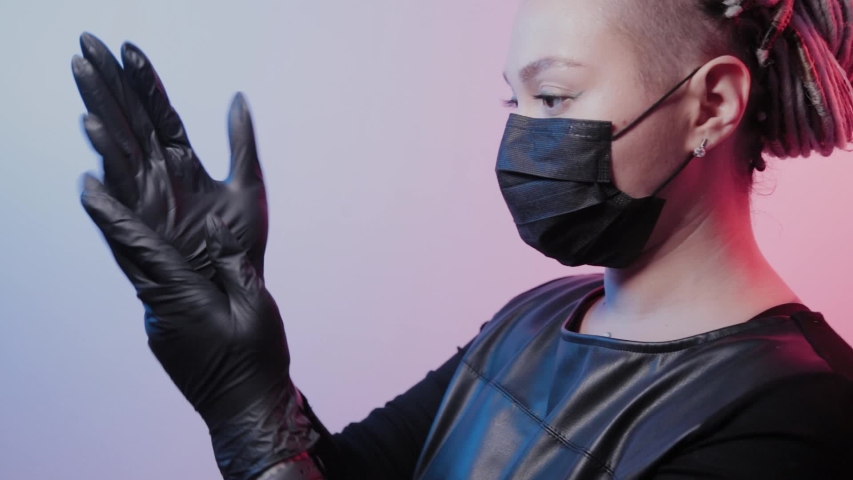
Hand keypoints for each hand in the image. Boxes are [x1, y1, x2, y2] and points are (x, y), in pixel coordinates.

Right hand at [71, 32, 267, 282]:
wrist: (239, 295)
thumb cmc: (244, 248)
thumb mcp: (249, 187)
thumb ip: (242, 142)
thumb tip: (238, 97)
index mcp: (183, 166)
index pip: (160, 115)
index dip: (144, 83)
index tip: (127, 49)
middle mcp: (159, 179)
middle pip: (130, 123)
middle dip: (110, 84)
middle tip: (88, 45)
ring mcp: (148, 202)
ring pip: (119, 149)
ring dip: (102, 113)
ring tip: (85, 78)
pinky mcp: (142, 230)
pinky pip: (122, 195)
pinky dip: (108, 169)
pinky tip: (94, 139)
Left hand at [80, 175, 317, 478]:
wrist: (246, 409)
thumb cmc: (256, 357)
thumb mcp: (257, 304)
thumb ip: (234, 263)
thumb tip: (213, 227)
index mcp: (183, 297)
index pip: (139, 247)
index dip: (111, 215)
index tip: (87, 187)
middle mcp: (161, 310)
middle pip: (127, 257)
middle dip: (110, 221)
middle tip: (95, 186)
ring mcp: (159, 326)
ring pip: (141, 276)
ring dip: (137, 247)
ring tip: (144, 220)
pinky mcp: (164, 337)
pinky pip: (155, 294)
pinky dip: (156, 272)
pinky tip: (173, 264)